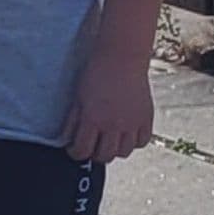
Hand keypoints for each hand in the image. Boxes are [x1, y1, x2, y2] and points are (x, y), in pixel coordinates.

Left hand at [62, 51, 156, 165]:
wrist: (121, 57)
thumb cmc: (97, 72)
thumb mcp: (78, 96)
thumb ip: (73, 120)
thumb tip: (67, 138)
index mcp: (93, 119)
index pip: (82, 151)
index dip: (75, 153)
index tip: (74, 150)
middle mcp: (113, 125)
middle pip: (105, 156)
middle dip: (95, 155)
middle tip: (92, 148)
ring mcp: (132, 124)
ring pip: (124, 152)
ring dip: (114, 150)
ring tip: (109, 141)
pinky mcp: (146, 119)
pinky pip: (142, 142)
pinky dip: (134, 142)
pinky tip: (126, 135)